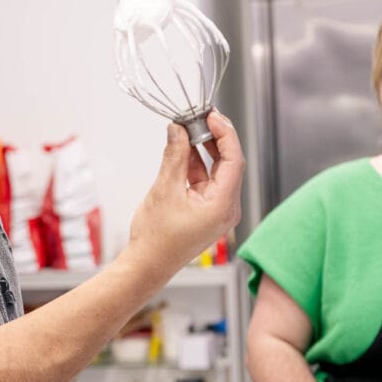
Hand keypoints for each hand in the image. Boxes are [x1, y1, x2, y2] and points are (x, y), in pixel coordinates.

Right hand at [128, 110, 243, 274]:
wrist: (147, 265)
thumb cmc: (156, 238)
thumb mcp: (164, 190)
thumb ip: (174, 156)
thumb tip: (178, 130)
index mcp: (223, 205)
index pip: (234, 159)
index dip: (224, 133)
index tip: (211, 116)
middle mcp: (226, 208)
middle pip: (228, 163)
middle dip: (213, 138)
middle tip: (198, 118)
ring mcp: (217, 210)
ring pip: (216, 171)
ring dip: (202, 150)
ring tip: (186, 130)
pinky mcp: (206, 211)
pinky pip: (206, 181)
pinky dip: (195, 165)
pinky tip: (182, 151)